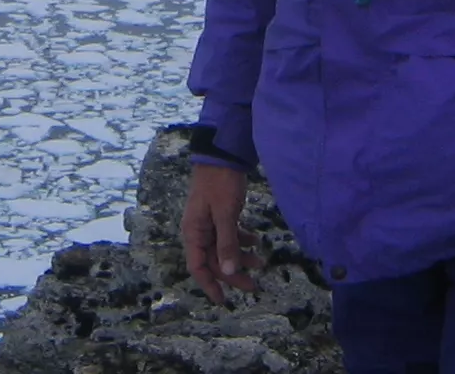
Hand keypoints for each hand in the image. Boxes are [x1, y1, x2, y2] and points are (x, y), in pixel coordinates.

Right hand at [180, 162, 261, 303]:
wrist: (222, 154)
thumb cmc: (220, 183)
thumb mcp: (225, 214)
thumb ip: (227, 243)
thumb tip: (229, 272)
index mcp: (194, 231)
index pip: (197, 266)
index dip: (209, 285)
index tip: (223, 301)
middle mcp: (199, 230)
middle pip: (213, 261)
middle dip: (233, 274)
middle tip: (254, 285)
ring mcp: (209, 222)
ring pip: (223, 249)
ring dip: (241, 257)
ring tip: (261, 262)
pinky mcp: (220, 214)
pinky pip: (229, 235)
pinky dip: (242, 240)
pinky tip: (256, 239)